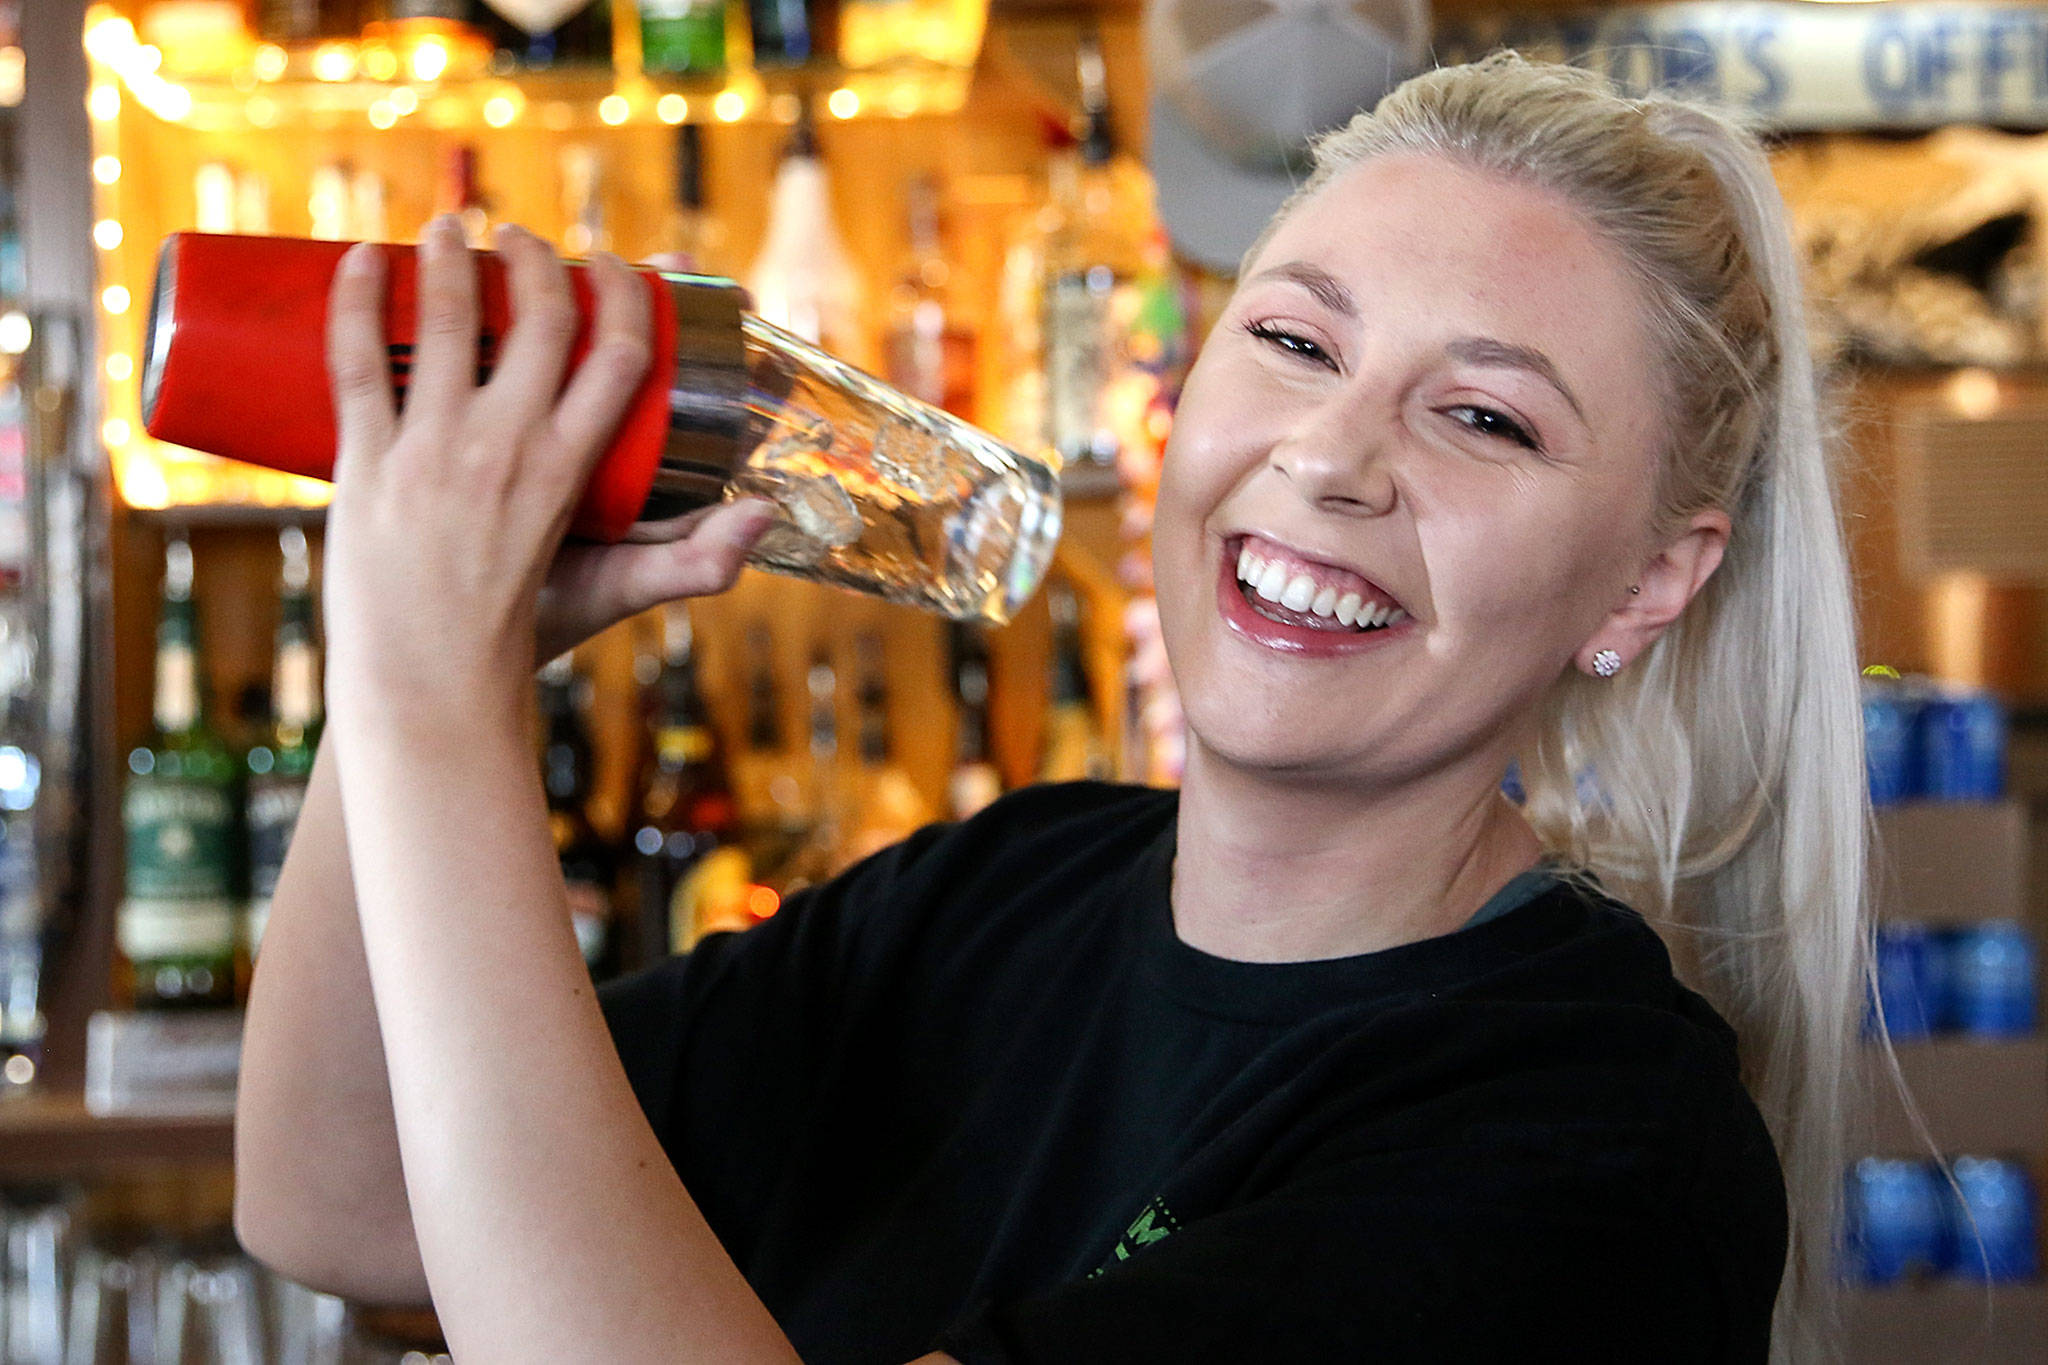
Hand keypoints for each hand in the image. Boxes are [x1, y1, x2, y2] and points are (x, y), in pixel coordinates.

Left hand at [320, 222, 769, 724]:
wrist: (430, 686)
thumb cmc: (526, 633)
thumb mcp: (620, 591)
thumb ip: (698, 560)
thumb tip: (768, 514)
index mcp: (572, 471)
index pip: (618, 354)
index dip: (627, 291)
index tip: (618, 262)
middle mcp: (506, 450)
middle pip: (538, 319)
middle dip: (536, 258)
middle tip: (522, 237)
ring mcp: (431, 453)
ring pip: (445, 323)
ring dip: (448, 257)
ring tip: (448, 227)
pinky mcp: (365, 465)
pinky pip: (354, 363)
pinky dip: (355, 300)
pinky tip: (358, 258)